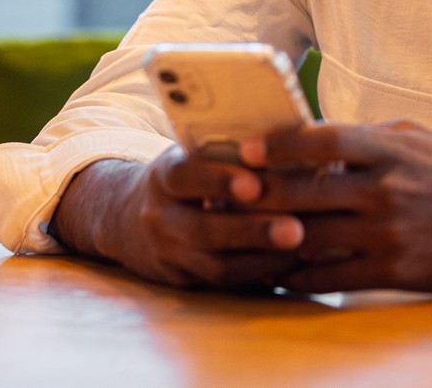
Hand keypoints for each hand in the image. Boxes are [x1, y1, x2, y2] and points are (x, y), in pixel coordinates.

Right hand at [57, 148, 306, 290]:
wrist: (129, 220)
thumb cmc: (186, 177)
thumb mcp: (193, 156)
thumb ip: (227, 152)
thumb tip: (291, 146)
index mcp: (165, 177)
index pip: (186, 176)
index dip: (219, 180)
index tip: (255, 185)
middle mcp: (161, 218)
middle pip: (203, 230)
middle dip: (251, 231)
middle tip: (295, 230)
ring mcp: (169, 255)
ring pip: (215, 266)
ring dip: (261, 260)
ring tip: (301, 250)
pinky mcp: (183, 282)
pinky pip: (223, 285)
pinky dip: (257, 275)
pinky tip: (289, 264)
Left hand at [236, 120, 431, 292]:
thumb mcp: (413, 139)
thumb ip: (363, 138)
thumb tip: (309, 137)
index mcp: (388, 149)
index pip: (321, 140)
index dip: (277, 145)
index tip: (244, 149)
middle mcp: (384, 190)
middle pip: (304, 191)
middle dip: (258, 194)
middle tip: (221, 196)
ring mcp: (386, 233)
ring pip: (310, 236)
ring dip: (267, 238)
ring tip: (233, 236)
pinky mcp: (390, 270)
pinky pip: (330, 274)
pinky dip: (296, 274)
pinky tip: (272, 271)